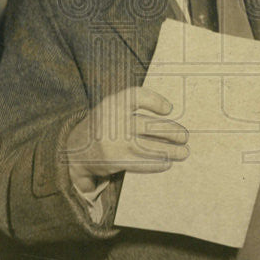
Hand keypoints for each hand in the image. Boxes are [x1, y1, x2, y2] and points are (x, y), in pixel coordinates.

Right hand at [65, 87, 188, 192]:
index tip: (169, 109)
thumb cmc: (104, 126)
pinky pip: (142, 163)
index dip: (156, 101)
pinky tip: (167, 162)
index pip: (137, 96)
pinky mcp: (115, 160)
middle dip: (172, 132)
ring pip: (150, 146)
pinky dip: (157, 163)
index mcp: (112, 103)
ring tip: (183, 152)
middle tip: (184, 136)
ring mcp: (114, 142)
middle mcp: (113, 121)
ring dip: (171, 150)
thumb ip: (135, 108)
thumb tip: (170, 118)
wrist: (75, 150)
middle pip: (150, 125)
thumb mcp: (112, 108)